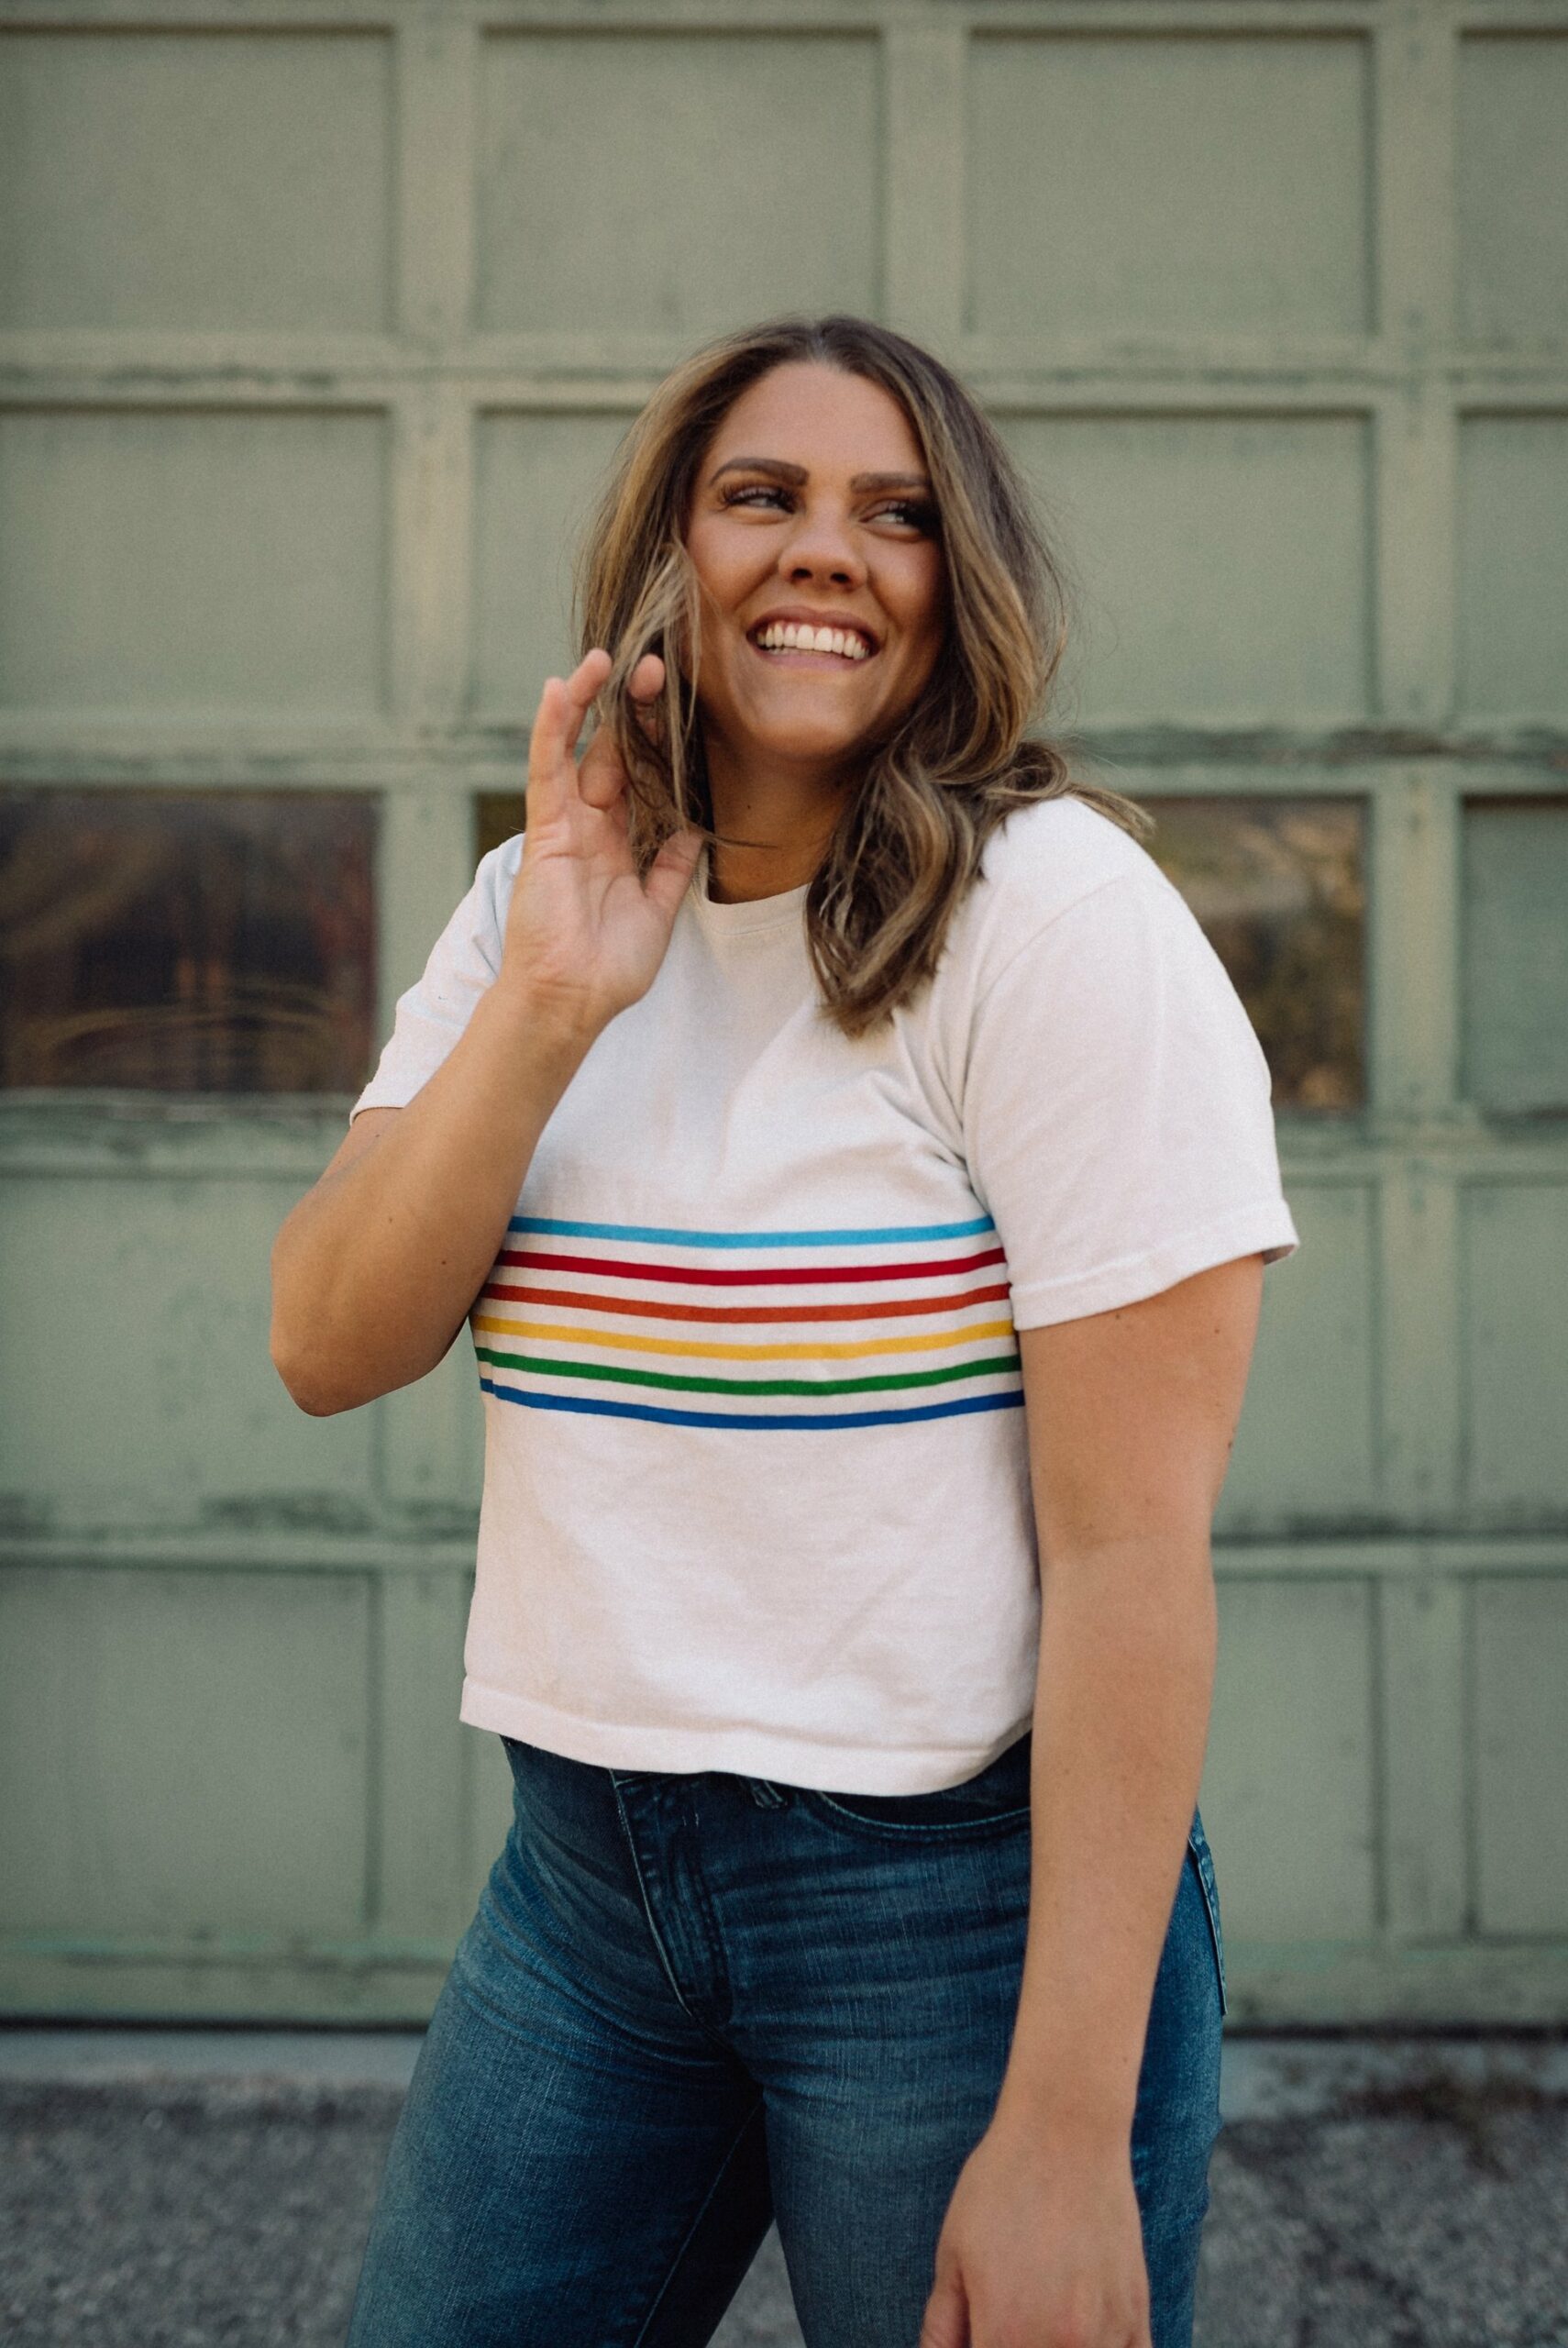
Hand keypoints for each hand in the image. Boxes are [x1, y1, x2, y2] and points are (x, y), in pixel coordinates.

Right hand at [498, 647, 703, 1037]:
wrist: (572, 1000)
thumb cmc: (608, 967)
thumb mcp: (656, 911)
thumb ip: (671, 868)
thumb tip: (696, 833)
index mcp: (618, 844)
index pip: (639, 779)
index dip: (655, 743)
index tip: (678, 708)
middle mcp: (591, 828)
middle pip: (612, 754)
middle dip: (632, 712)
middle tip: (658, 669)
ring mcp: (565, 825)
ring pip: (577, 750)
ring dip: (591, 703)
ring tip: (610, 659)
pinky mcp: (544, 830)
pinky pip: (547, 770)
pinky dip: (551, 729)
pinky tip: (560, 688)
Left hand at [919, 2109, 1150, 2347]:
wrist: (1065, 2130)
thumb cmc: (1001, 2185)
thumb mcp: (953, 2256)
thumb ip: (942, 2330)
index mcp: (1006, 2337)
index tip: (979, 2335)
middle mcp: (1063, 2346)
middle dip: (1012, 2347)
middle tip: (1006, 2320)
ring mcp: (1107, 2334)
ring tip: (1039, 2315)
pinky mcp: (1137, 2314)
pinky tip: (1080, 2334)